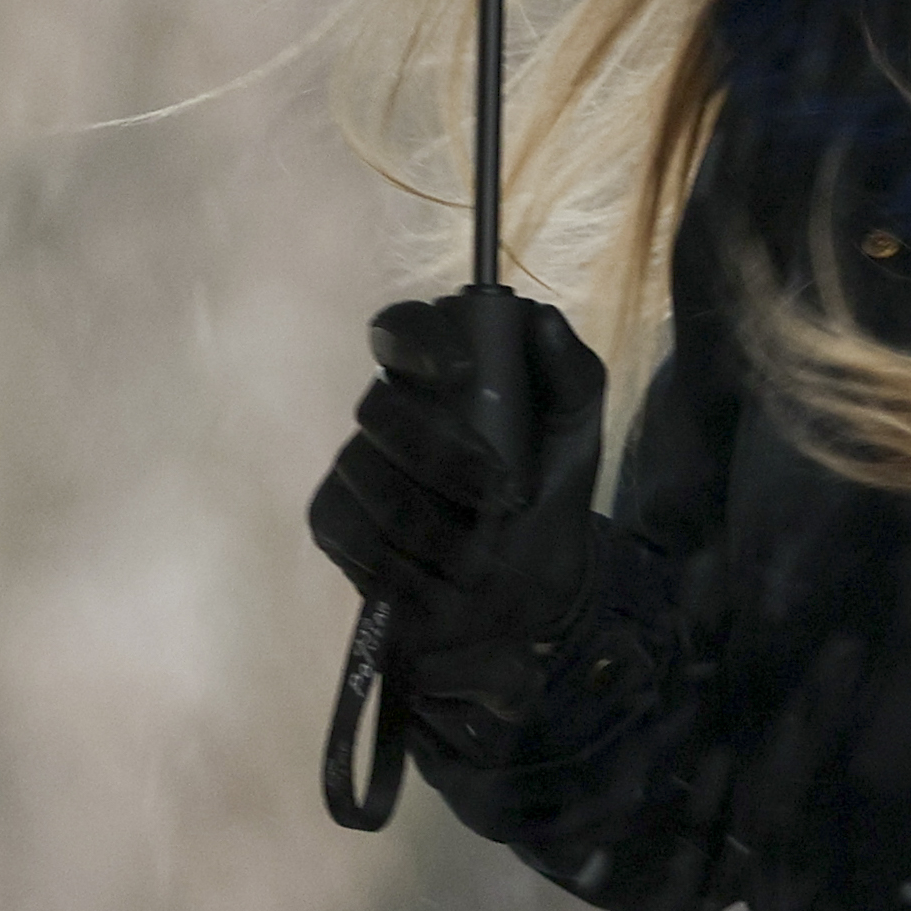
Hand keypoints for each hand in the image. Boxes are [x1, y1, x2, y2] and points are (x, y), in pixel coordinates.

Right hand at [304, 288, 604, 671]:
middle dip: (441, 455)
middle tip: (496, 495)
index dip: (422, 341)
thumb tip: (543, 321)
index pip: (405, 327)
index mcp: (439, 372)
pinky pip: (344, 525)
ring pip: (366, 474)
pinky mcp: (334, 518)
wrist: (531, 589)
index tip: (460, 373)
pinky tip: (431, 576)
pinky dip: (395, 557)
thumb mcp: (576, 437)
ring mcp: (355, 464)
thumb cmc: (546, 494)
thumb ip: (573, 376)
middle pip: (381, 406)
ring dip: (430, 522)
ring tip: (479, 556)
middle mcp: (389, 408)